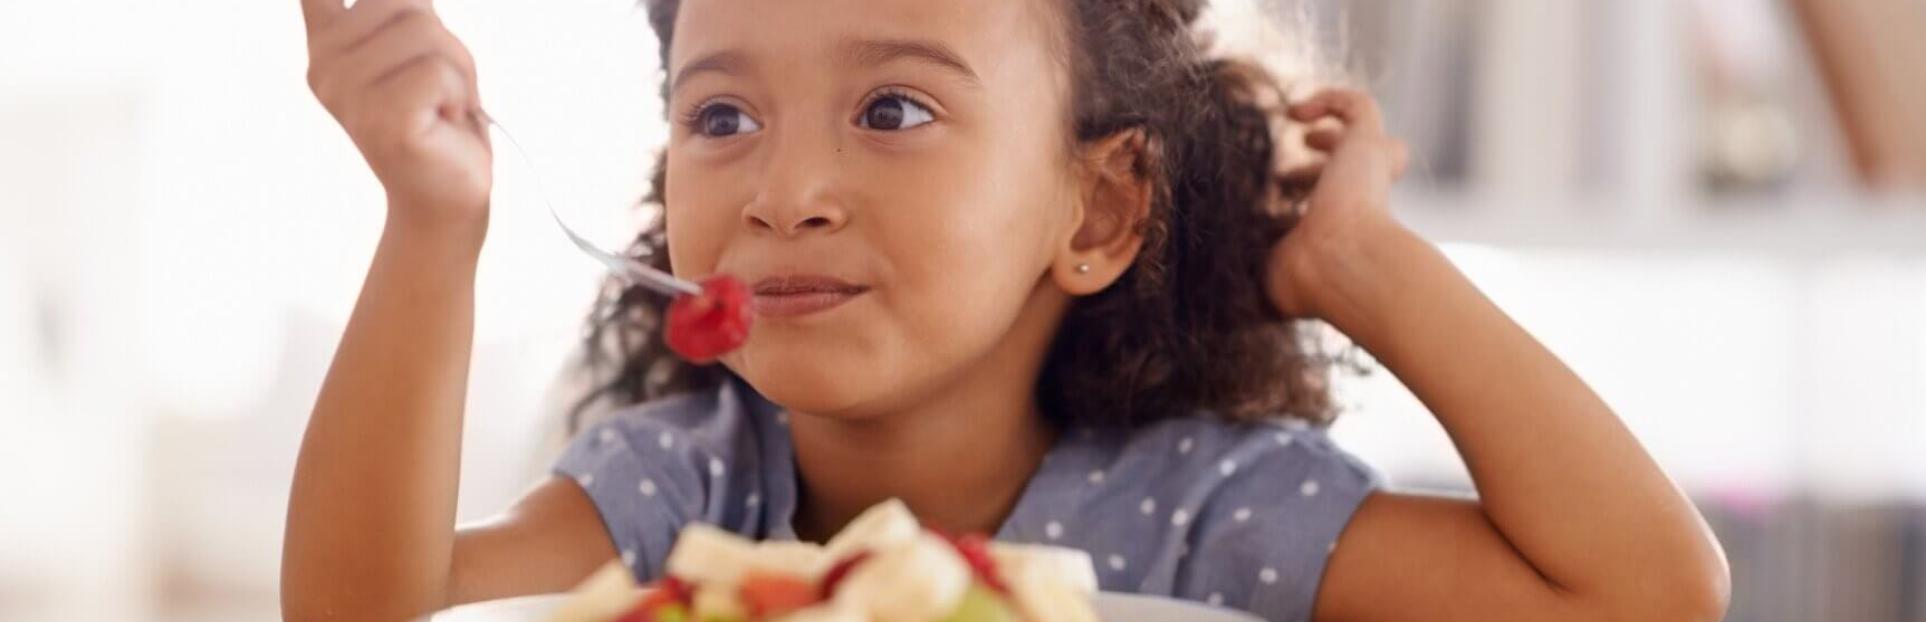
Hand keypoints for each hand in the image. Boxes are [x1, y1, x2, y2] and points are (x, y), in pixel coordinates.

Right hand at [301, 0, 490, 227]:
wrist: (447, 196)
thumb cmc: (438, 117)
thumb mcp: (418, 47)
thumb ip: (400, 6)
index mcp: (328, 40)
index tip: (355, 8)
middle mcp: (326, 64)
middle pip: (406, 3)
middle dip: (445, 40)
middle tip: (443, 86)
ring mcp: (349, 94)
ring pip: (428, 34)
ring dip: (458, 70)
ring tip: (444, 105)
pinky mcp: (383, 119)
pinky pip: (439, 70)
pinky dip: (460, 94)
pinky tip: (442, 123)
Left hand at [1265, 88, 1411, 320]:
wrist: (1337, 266)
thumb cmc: (1304, 278)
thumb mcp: (1271, 268)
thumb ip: (1256, 259)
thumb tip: (1219, 267)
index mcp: (1345, 229)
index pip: (1339, 205)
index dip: (1314, 193)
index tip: (1283, 195)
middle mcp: (1365, 199)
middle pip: (1360, 170)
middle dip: (1326, 165)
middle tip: (1288, 175)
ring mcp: (1370, 168)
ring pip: (1367, 135)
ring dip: (1331, 132)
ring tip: (1301, 134)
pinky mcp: (1369, 143)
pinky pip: (1358, 106)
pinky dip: (1329, 100)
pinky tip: (1294, 113)